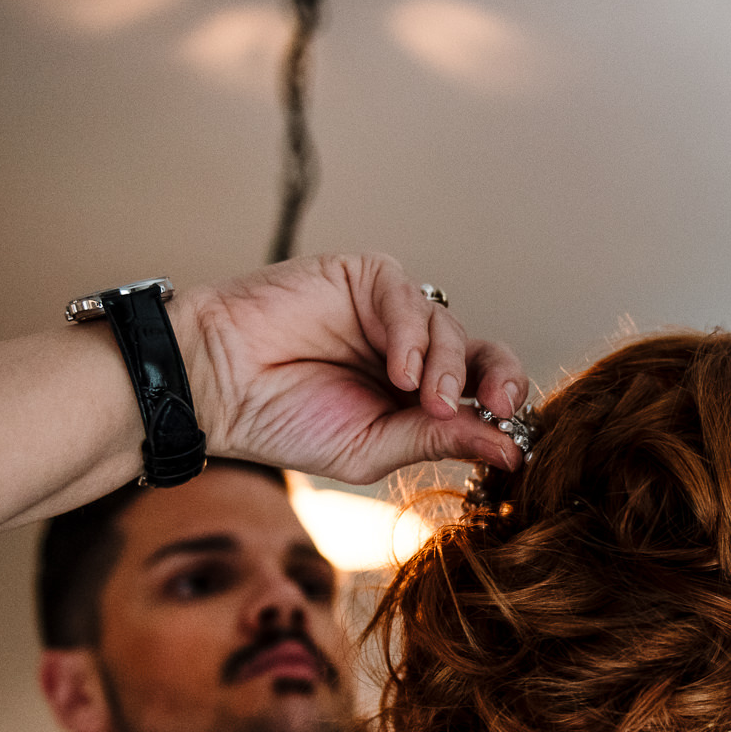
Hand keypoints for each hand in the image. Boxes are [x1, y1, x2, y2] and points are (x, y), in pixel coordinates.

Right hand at [179, 253, 529, 483]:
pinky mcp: (363, 277)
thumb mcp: (372, 448)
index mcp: (418, 397)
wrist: (218, 387)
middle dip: (499, 378)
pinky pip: (407, 296)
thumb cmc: (284, 421)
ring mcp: (390, 312)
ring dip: (443, 366)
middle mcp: (412, 351)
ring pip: (449, 327)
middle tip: (496, 406)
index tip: (512, 435)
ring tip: (418, 397)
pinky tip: (397, 369)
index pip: (481, 394)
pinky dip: (411, 334)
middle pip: (483, 353)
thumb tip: (511, 454)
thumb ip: (439, 440)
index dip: (502, 409)